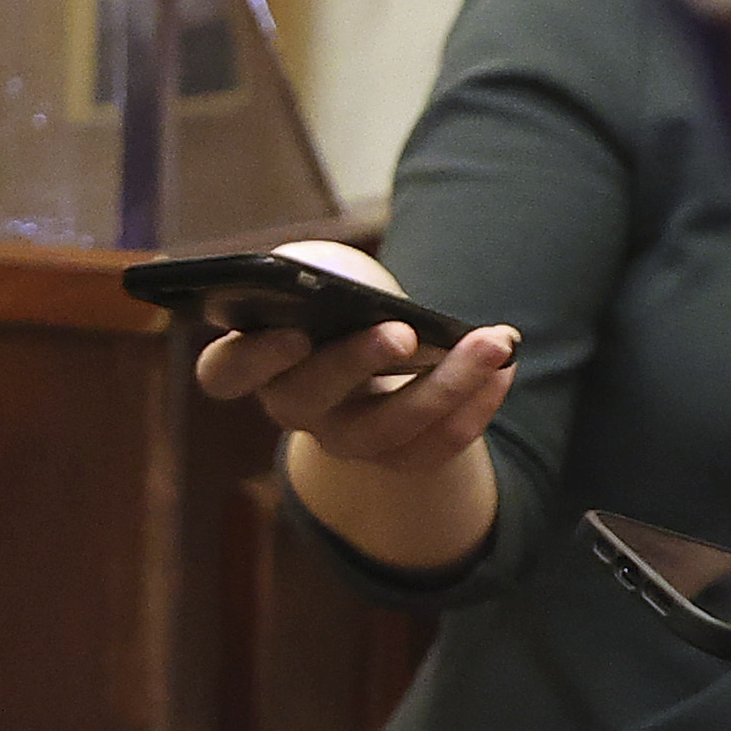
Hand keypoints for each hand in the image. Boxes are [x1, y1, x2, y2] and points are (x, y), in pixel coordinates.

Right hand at [197, 248, 517, 576]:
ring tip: (492, 342)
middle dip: (356, 364)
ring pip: (389, 428)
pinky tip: (506, 366)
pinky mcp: (398, 456)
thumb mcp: (320, 274)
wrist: (377, 349)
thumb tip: (346, 292)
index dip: (254, 358)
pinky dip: (477, 404)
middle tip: (402, 331)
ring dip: (447, 383)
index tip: (293, 333)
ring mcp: (343, 439)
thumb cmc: (338, 297)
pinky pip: (438, 445)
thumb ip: (320, 277)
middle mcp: (290, 407)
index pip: (224, 373)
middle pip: (309, 400)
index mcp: (252, 359)